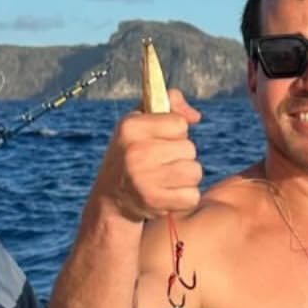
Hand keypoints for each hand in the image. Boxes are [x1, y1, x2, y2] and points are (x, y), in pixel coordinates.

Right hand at [94, 88, 202, 224]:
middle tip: (161, 164)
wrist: (111, 199)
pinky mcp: (154, 201)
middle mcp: (135, 151)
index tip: (159, 142)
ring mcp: (143, 178)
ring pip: (194, 172)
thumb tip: (195, 117)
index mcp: (130, 127)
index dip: (175, 133)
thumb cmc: (132, 154)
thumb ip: (169, 106)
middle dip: (181, 156)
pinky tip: (168, 196)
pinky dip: (185, 198)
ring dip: (186, 178)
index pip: (179, 124)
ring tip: (166, 179)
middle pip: (190, 148)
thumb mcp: (140, 123)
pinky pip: (192, 196)